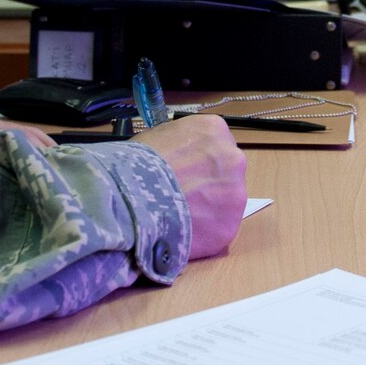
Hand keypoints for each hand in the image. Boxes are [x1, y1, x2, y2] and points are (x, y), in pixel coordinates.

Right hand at [133, 114, 246, 259]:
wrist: (130, 198)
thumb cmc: (135, 164)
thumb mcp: (159, 138)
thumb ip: (182, 147)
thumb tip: (182, 159)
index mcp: (214, 131)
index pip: (216, 145)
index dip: (200, 162)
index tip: (187, 173)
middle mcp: (233, 158)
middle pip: (226, 173)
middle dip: (208, 184)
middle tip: (184, 196)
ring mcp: (235, 193)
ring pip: (225, 202)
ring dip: (207, 209)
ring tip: (179, 216)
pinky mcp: (228, 226)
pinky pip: (217, 229)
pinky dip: (203, 233)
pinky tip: (182, 231)